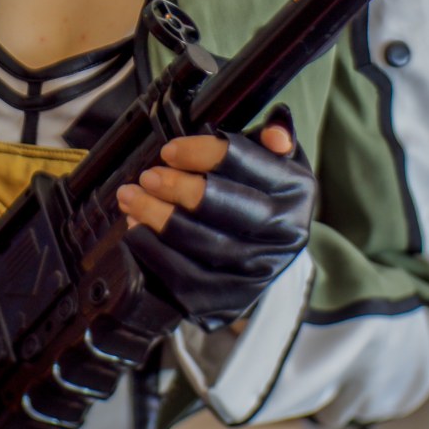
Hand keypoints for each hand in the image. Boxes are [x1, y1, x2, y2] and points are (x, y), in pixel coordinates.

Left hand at [117, 105, 315, 328]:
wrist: (265, 251)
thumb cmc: (260, 193)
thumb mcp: (275, 159)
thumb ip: (273, 137)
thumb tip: (275, 131)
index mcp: (296, 189)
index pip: (247, 163)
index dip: (202, 153)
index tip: (169, 150)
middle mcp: (286, 232)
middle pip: (224, 208)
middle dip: (177, 189)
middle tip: (148, 176)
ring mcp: (261, 270)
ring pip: (202, 244)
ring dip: (157, 218)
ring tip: (131, 198)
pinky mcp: (233, 298)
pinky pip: (186, 277)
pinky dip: (154, 252)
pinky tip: (136, 231)